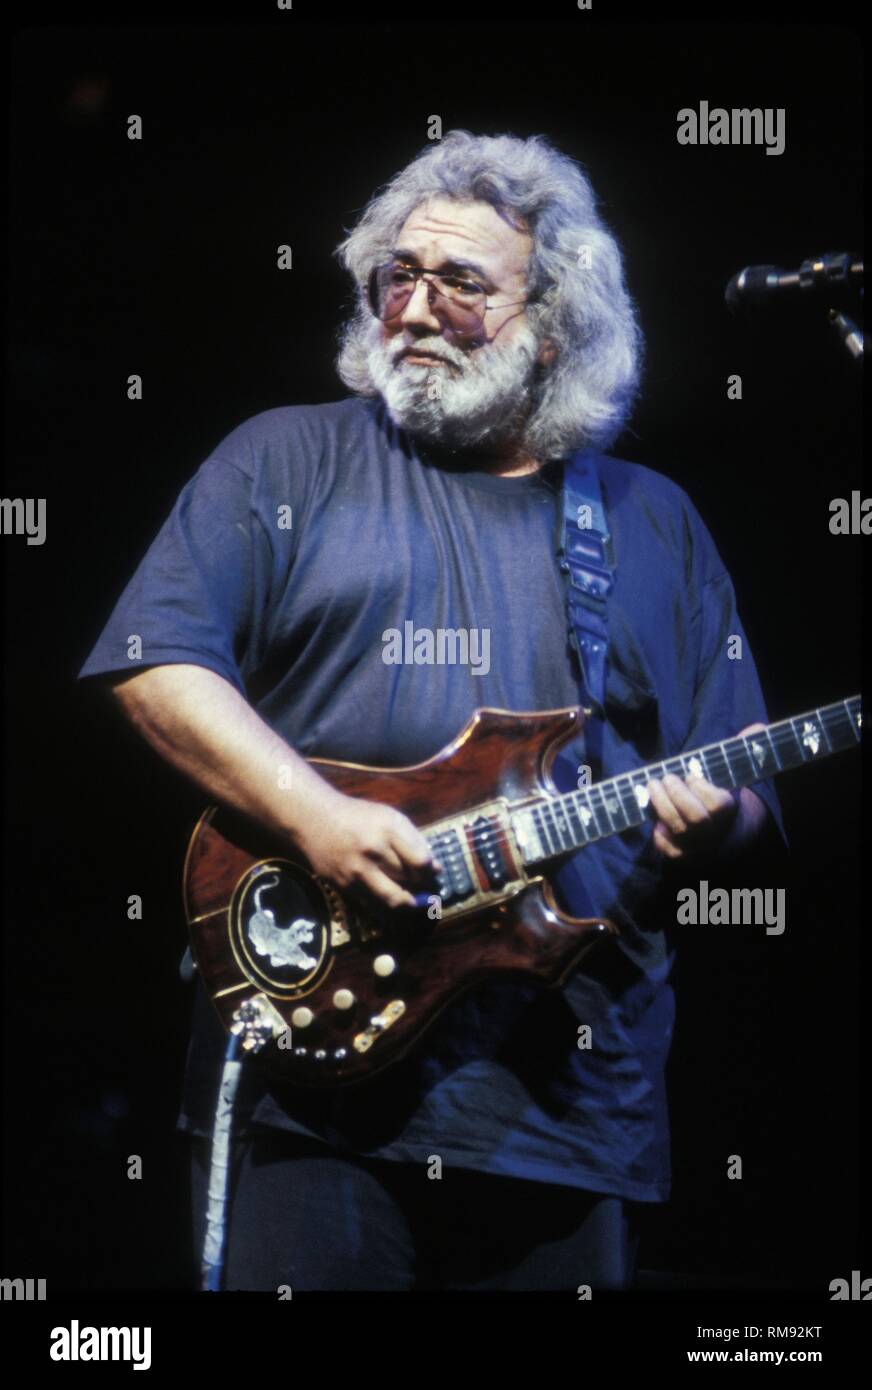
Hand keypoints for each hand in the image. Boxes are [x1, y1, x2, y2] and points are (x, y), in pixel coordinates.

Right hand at [291, 786, 434, 908]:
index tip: (434, 875)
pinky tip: (394, 904)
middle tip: (430, 893)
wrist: (315, 820)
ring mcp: (357, 871)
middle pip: (409, 881)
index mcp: (388, 830)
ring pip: (392, 899)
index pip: (421, 861)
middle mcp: (373, 851)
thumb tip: (436, 869)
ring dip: (409, 905)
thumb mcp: (390, 817)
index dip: (431, 873)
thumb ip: (414, 840)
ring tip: (416, 904)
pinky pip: (372, 905)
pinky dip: (387, 908)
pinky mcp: (344, 885)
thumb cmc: (358, 817)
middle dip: (424, 890)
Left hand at [647, 722, 765, 860]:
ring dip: (661, 805)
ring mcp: (696, 845)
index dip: (702, 789)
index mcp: (728, 811)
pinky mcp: (680, 854)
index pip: (717, 804)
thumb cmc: (722, 797)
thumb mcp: (733, 776)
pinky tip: (655, 819)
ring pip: (677, 829)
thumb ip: (742, 752)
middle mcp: (713, 831)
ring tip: (652, 785)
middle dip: (677, 795)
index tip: (692, 775)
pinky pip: (666, 848)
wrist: (724, 836)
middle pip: (695, 818)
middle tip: (666, 777)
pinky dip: (658, 835)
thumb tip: (758, 726)